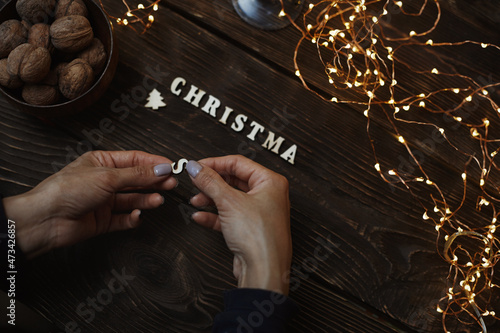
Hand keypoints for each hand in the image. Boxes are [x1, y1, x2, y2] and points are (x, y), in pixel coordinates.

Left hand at [3, 150, 175, 258]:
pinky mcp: (103, 220)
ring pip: (132, 199)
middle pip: (136, 179)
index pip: (135, 160)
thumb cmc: (66, 190)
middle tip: (171, 184)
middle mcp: (104, 181)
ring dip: (146, 199)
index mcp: (102, 162)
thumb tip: (160, 170)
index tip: (171, 167)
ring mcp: (104, 201)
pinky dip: (133, 217)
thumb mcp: (107, 177)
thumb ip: (137, 174)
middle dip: (154, 182)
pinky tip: (137, 215)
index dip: (154, 163)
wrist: (46, 219)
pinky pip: (124, 218)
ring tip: (158, 200)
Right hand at [187, 155, 291, 294]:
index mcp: (271, 182)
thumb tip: (196, 168)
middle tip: (195, 182)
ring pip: (230, 199)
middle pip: (234, 181)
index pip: (239, 163)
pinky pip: (229, 216)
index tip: (197, 166)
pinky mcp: (250, 229)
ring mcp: (259, 213)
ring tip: (195, 200)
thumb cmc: (260, 237)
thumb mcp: (229, 202)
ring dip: (210, 199)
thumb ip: (210, 182)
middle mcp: (268, 196)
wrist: (264, 271)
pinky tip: (200, 216)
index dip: (215, 163)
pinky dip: (214, 216)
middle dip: (212, 183)